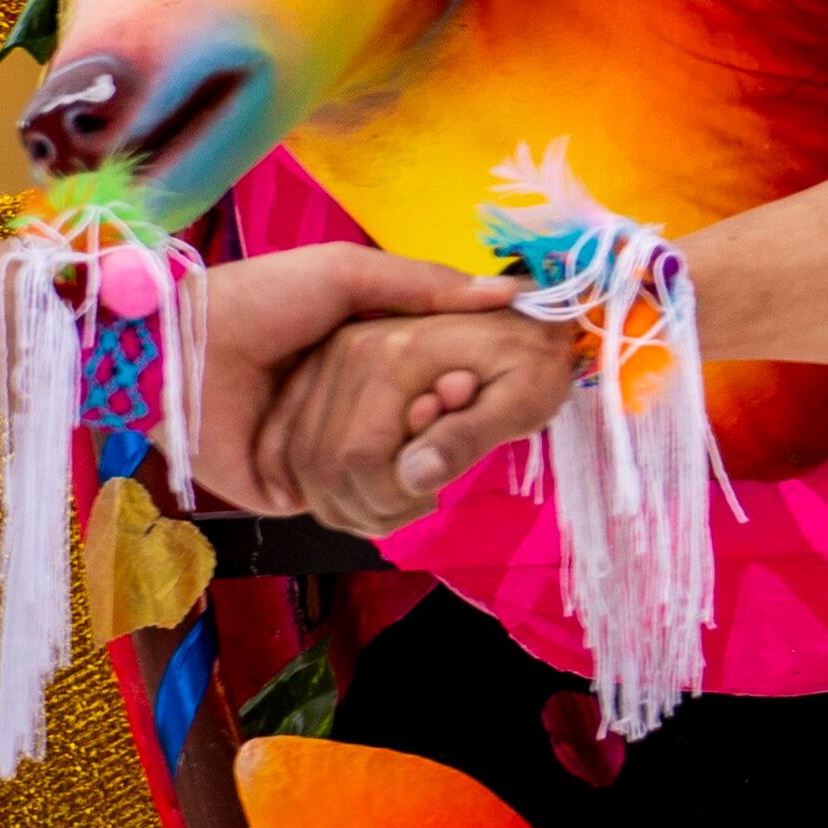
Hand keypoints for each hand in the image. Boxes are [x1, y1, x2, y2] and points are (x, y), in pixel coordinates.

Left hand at [190, 246, 534, 517]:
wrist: (181, 350)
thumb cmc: (262, 299)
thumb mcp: (349, 272)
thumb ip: (424, 286)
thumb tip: (509, 294)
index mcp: (356, 356)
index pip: (429, 379)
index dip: (462, 380)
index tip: (492, 374)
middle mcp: (341, 408)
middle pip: (414, 431)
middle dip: (444, 424)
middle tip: (468, 407)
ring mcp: (317, 454)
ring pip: (385, 474)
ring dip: (414, 462)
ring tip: (439, 441)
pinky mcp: (291, 493)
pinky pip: (342, 506)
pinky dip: (374, 499)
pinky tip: (408, 481)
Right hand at [258, 307, 584, 537]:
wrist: (524, 321)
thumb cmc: (533, 361)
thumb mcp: (525, 399)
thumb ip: (469, 436)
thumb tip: (414, 477)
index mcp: (397, 354)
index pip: (358, 458)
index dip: (389, 498)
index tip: (429, 500)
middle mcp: (350, 349)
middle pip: (323, 466)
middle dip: (368, 506)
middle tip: (416, 505)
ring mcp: (329, 358)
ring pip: (302, 463)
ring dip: (345, 501)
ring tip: (399, 496)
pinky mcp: (321, 371)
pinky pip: (294, 445)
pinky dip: (323, 481)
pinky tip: (369, 485)